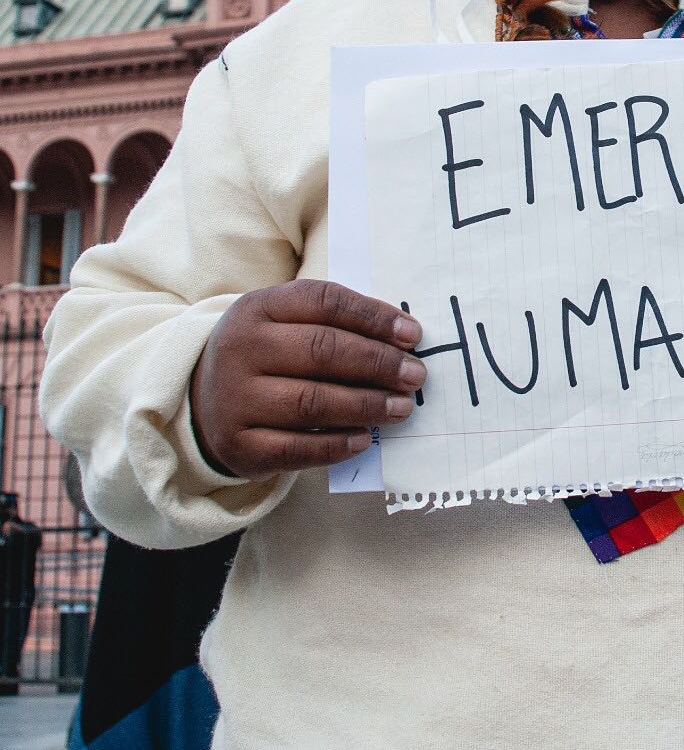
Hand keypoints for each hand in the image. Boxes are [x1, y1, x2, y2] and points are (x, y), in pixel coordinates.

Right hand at [190, 280, 425, 478]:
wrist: (202, 403)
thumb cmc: (266, 357)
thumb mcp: (286, 323)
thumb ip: (336, 323)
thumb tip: (402, 339)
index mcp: (258, 308)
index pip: (324, 302)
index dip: (373, 317)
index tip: (413, 335)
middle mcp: (241, 348)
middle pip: (322, 350)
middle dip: (378, 363)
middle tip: (415, 375)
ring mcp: (236, 399)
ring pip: (312, 401)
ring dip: (366, 405)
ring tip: (402, 407)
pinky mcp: (239, 445)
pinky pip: (297, 448)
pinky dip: (337, 444)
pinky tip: (365, 438)